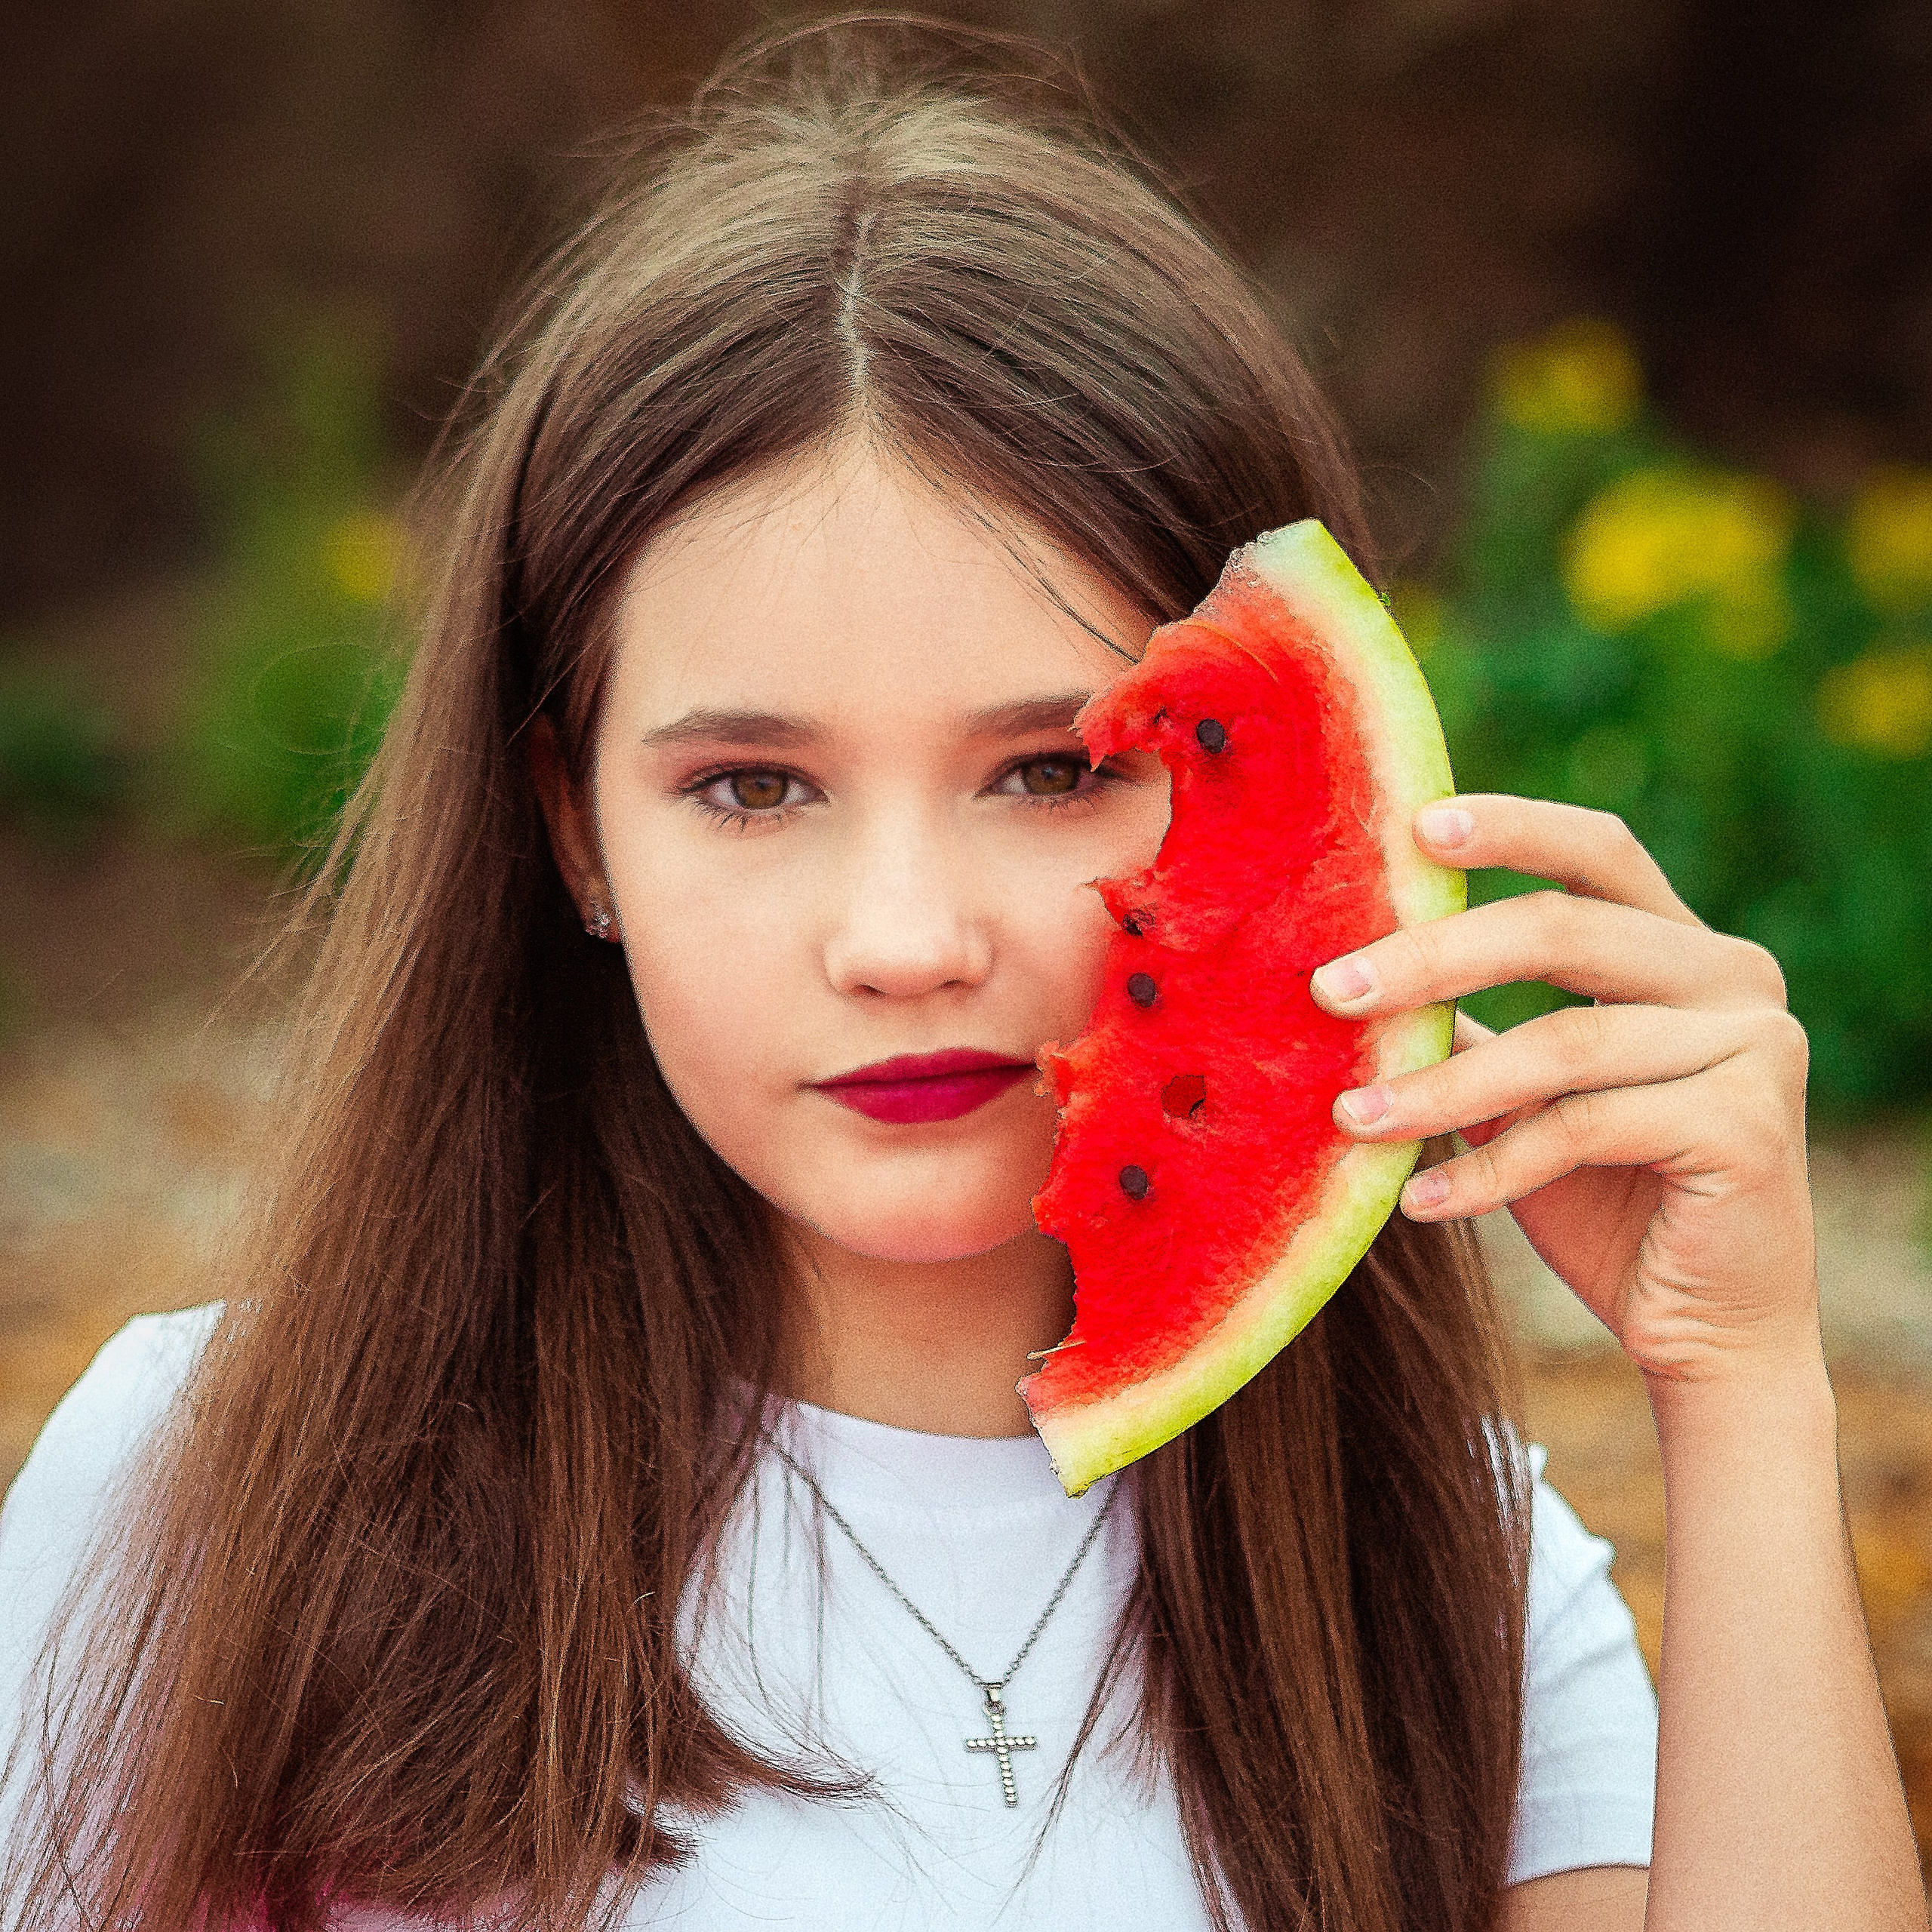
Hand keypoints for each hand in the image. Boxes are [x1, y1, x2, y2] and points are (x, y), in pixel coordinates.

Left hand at [1311, 795, 1818, 1385]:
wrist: (1703, 1329)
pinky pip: (1588, 1128)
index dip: (1510, 827)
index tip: (1410, 828)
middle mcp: (1734, 976)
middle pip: (1563, 932)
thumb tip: (1344, 972)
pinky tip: (1420, 1205)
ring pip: (1564, 1043)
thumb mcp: (1520, 1096)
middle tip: (1328, 992)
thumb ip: (1466, 1024)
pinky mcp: (1750, 1126)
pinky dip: (1491, 1169)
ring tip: (1350, 1122)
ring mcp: (1757, 1045)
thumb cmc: (1600, 1199)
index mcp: (1682, 946)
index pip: (1596, 851)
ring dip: (1441, 1088)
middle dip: (1432, 958)